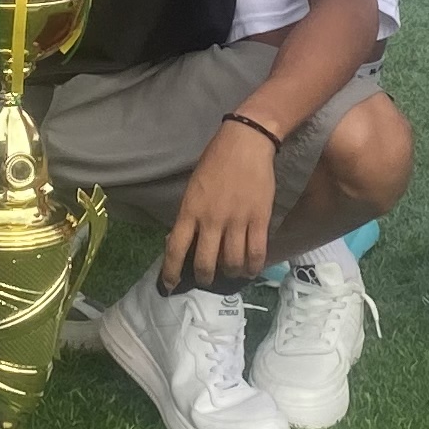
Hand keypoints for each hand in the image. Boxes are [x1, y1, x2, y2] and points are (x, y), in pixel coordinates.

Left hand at [162, 118, 279, 290]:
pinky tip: (251, 269)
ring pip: (232, 262)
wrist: (245, 143)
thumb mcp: (193, 188)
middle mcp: (211, 220)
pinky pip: (256, 252)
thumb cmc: (215, 162)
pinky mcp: (259, 219)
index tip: (169, 286)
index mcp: (190, 210)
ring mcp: (236, 220)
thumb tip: (183, 241)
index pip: (175, 248)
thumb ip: (189, 215)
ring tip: (231, 272)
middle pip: (205, 263)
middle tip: (207, 279)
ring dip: (231, 273)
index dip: (170, 272)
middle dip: (204, 278)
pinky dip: (253, 266)